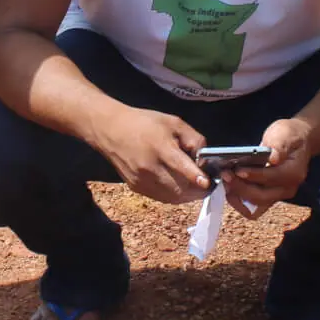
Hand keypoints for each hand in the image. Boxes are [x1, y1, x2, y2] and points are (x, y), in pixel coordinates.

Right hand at [93, 107, 211, 204]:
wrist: (110, 130)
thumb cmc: (144, 123)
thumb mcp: (173, 122)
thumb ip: (193, 138)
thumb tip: (204, 158)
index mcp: (160, 147)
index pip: (180, 167)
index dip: (196, 177)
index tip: (208, 183)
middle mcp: (149, 167)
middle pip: (179, 188)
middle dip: (197, 190)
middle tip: (209, 186)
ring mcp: (141, 180)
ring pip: (171, 197)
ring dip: (187, 196)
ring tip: (197, 189)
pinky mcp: (136, 187)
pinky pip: (161, 197)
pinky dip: (174, 196)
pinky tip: (181, 188)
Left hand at [224, 118, 312, 218]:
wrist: (297, 141)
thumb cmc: (289, 135)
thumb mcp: (285, 134)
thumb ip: (279, 146)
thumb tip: (274, 159)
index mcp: (293, 173)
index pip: (270, 178)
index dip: (253, 175)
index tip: (237, 170)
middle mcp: (287, 188)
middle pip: (261, 197)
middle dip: (241, 187)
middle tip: (225, 175)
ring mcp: (278, 195)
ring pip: (255, 205)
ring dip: (238, 195)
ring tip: (225, 181)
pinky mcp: (269, 197)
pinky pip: (253, 207)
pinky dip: (240, 201)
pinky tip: (230, 189)